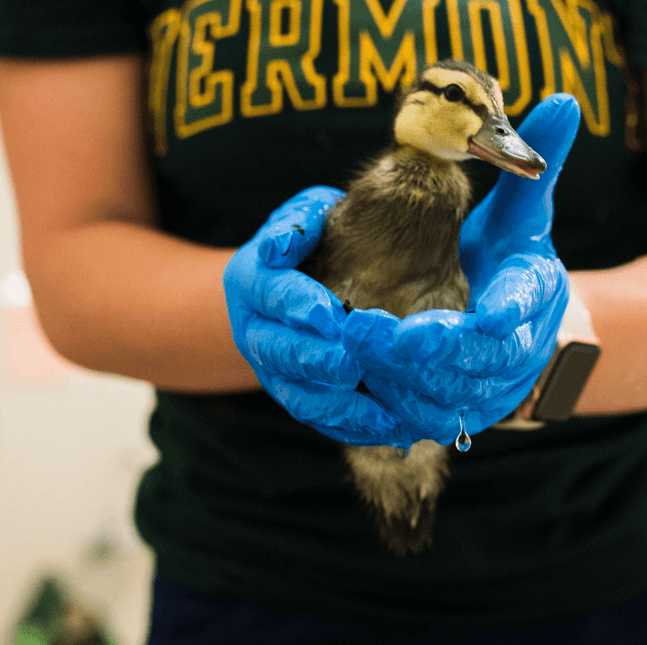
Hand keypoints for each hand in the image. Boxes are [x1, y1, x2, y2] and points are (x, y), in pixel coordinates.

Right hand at [222, 187, 397, 445]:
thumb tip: (286, 241)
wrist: (288, 285)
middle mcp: (255, 331)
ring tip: (382, 415)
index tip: (331, 314)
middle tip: (352, 366)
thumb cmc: (312, 241)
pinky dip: (356, 430)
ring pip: (299, 397)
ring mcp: (273, 371)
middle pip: (280, 352)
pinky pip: (322, 422)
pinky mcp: (298, 397)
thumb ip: (302, 221)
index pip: (272, 293)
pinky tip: (395, 431)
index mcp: (251, 281)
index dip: (298, 304)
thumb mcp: (307, 215)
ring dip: (339, 408)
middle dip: (316, 361)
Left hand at [342, 94, 580, 444]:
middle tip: (366, 329)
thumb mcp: (523, 210)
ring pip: (449, 398)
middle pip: (480, 363)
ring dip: (400, 378)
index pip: (523, 306)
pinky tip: (356, 375)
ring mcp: (490, 386)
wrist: (513, 319)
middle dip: (428, 351)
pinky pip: (426, 417)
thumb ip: (537, 161)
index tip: (462, 318)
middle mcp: (518, 348)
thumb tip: (564, 99)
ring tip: (352, 345)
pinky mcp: (461, 409)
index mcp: (534, 292)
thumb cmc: (509, 254)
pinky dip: (392, 402)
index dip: (497, 316)